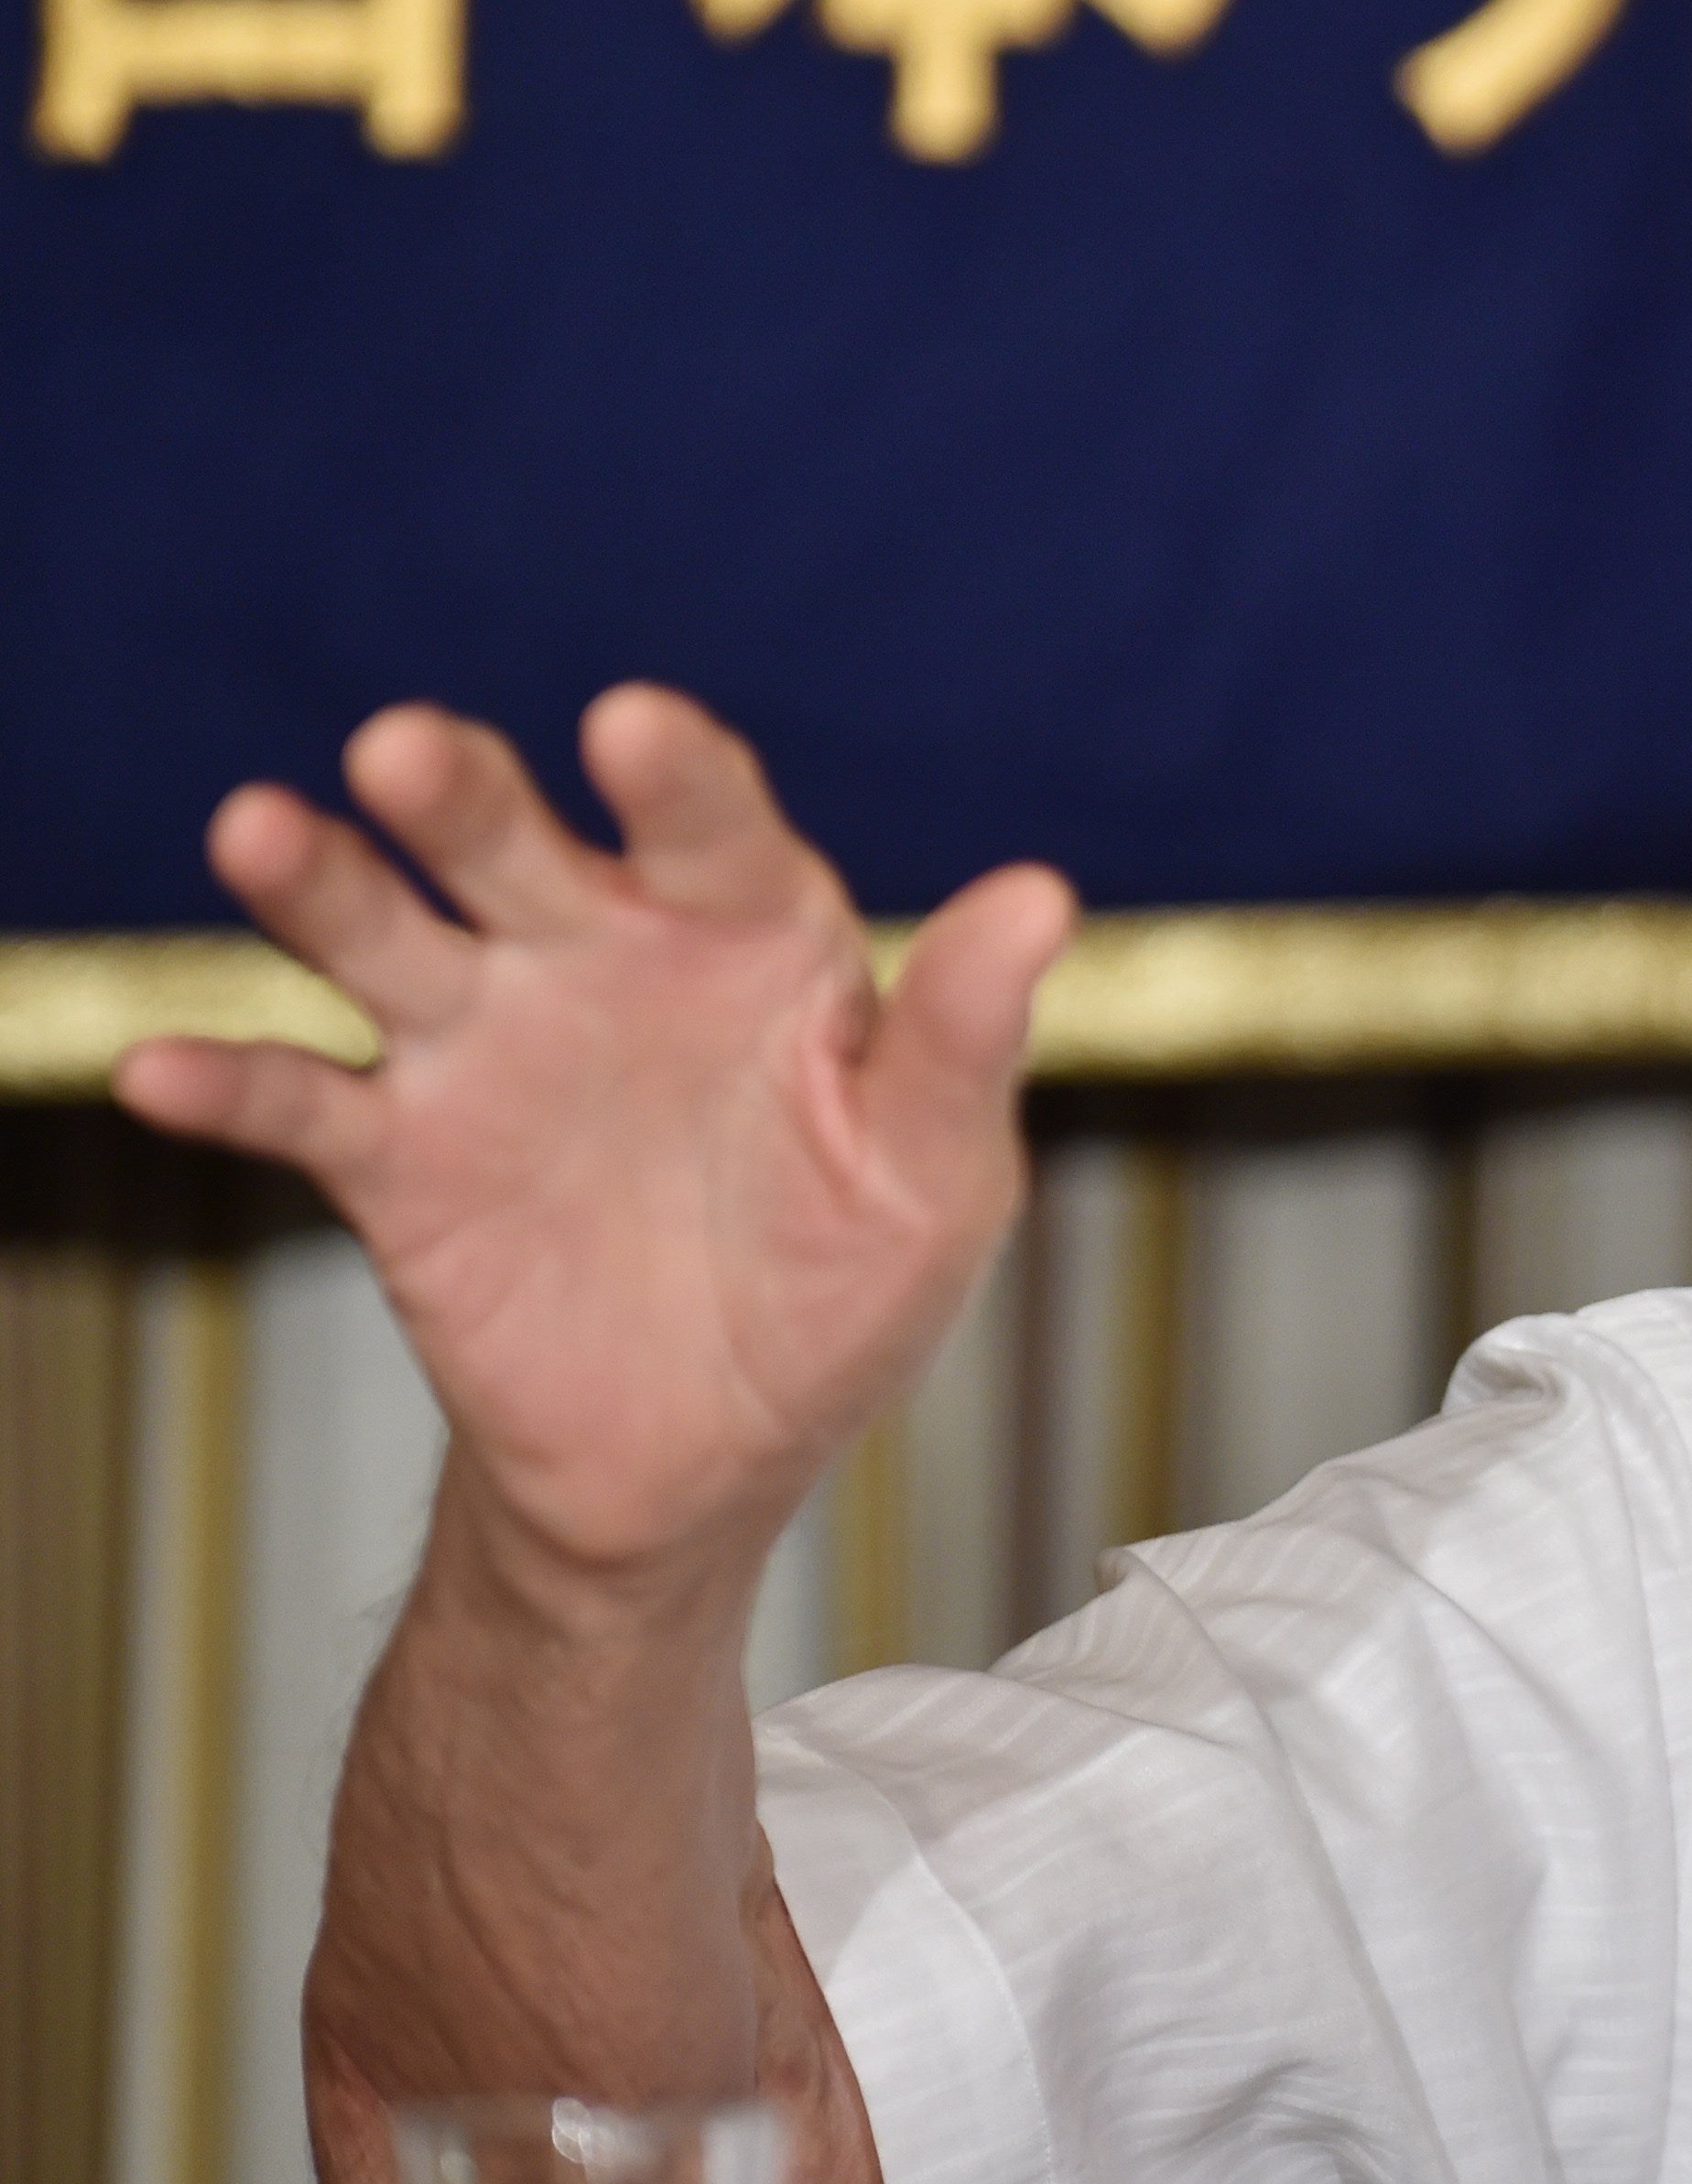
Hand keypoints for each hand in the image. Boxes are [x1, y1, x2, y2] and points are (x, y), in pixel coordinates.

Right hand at [114, 687, 1071, 1587]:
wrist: (711, 1456)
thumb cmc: (846, 1281)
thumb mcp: (932, 1174)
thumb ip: (965, 1037)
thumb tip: (1042, 890)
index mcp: (749, 936)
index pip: (714, 828)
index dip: (677, 775)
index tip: (635, 727)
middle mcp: (600, 957)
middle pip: (517, 844)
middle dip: (466, 794)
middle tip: (411, 749)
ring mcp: (486, 1047)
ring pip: (388, 935)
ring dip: (322, 882)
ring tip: (262, 830)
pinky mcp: (394, 1157)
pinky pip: (296, 1103)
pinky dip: (225, 1082)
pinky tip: (156, 1067)